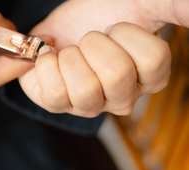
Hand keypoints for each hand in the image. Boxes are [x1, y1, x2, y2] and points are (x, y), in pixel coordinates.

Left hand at [18, 0, 172, 116]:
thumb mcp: (148, 3)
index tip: (115, 28)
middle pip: (117, 75)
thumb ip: (179, 9)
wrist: (64, 17)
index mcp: (151, 77)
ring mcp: (89, 105)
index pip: (153, 60)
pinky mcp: (58, 105)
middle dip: (97, 43)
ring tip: (72, 51)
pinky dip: (48, 66)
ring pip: (85, 90)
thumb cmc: (108, 11)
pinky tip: (52, 57)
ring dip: (73, 57)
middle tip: (90, 38)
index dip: (127, 34)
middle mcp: (123, 97)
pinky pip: (55, 95)